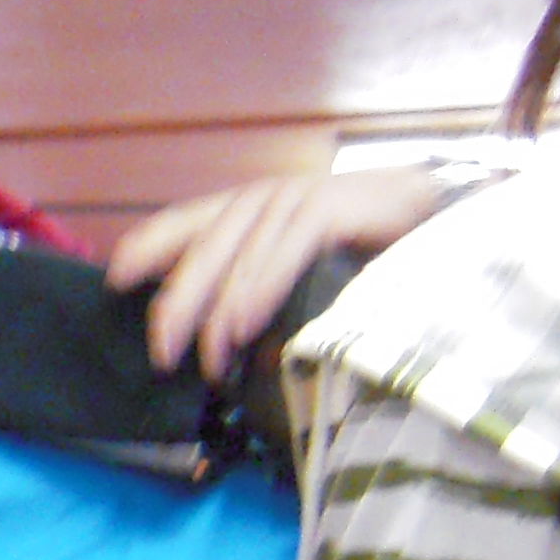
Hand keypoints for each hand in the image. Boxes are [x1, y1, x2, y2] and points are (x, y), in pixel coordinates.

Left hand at [103, 166, 445, 377]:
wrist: (443, 216)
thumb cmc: (369, 250)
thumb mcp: (302, 273)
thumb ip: (262, 296)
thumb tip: (227, 346)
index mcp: (250, 210)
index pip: (185, 224)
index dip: (148, 248)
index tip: (115, 282)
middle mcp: (265, 199)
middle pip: (202, 248)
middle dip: (177, 305)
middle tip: (161, 354)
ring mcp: (295, 199)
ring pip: (238, 256)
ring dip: (219, 314)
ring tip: (210, 361)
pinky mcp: (329, 209)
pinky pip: (281, 251)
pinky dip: (260, 290)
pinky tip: (243, 326)